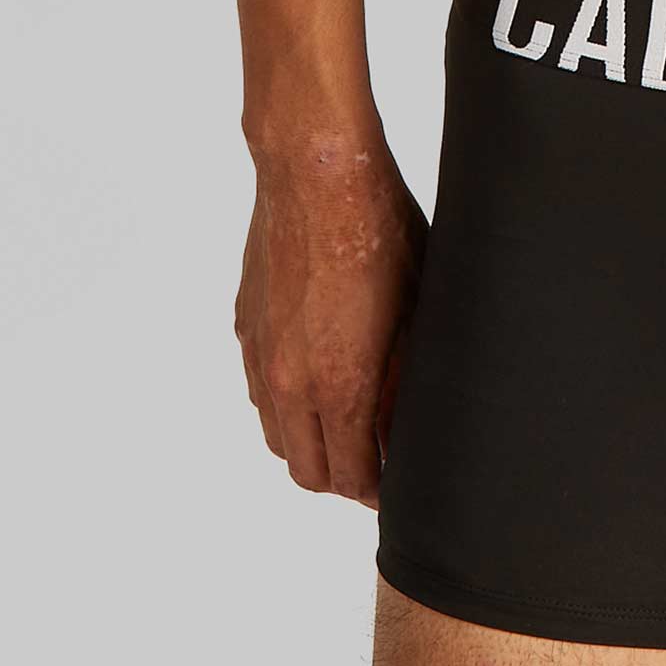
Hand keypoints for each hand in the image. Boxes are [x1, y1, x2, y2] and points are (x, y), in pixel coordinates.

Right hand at [234, 127, 427, 505]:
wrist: (316, 173)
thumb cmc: (381, 230)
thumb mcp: (419, 309)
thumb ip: (410, 379)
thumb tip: (410, 425)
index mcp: (341, 386)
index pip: (352, 479)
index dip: (379, 493)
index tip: (400, 488)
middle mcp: (292, 383)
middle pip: (309, 473)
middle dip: (346, 479)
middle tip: (380, 462)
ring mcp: (262, 357)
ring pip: (277, 437)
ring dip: (311, 444)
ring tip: (350, 425)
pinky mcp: (246, 327)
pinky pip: (261, 392)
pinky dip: (286, 404)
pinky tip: (318, 376)